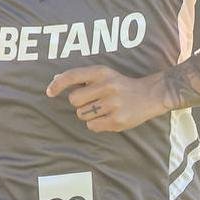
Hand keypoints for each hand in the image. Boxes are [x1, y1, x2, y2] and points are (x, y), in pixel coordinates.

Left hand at [46, 65, 167, 132]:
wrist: (150, 94)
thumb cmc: (120, 85)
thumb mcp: (104, 75)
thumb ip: (81, 77)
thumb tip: (54, 81)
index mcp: (102, 72)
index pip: (73, 76)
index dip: (58, 84)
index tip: (49, 92)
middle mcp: (108, 86)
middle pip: (74, 100)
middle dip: (79, 103)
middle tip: (93, 101)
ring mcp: (113, 105)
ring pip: (82, 115)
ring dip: (88, 114)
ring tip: (103, 109)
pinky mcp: (117, 121)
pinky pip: (92, 126)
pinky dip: (96, 124)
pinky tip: (108, 117)